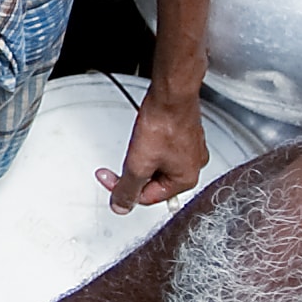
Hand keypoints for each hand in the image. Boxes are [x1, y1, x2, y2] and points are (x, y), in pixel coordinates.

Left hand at [101, 77, 213, 210]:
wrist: (171, 95)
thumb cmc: (164, 124)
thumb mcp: (138, 165)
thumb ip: (128, 190)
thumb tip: (121, 206)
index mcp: (186, 180)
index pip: (148, 197)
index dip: (124, 189)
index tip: (109, 178)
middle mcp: (193, 167)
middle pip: (153, 182)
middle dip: (135, 171)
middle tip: (129, 156)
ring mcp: (191, 150)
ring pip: (157, 165)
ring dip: (143, 158)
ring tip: (141, 141)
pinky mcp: (185, 136)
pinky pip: (163, 150)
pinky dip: (151, 146)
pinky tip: (147, 134)